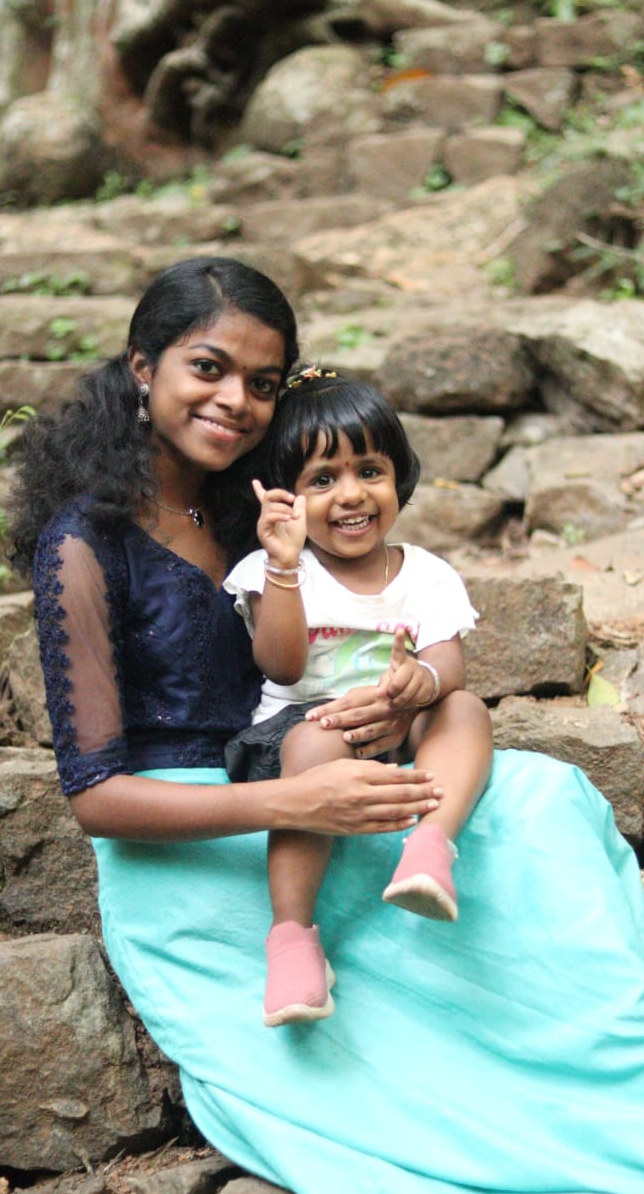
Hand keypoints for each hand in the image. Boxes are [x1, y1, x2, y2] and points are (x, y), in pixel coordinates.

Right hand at [252, 479, 305, 568]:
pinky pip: (269, 517)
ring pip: (270, 506)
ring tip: (294, 517)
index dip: (259, 489)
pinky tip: (288, 518)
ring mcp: (263, 523)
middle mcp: (266, 516)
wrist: (290, 556)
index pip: (264, 499)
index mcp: (274, 513)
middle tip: (292, 499)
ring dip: (285, 509)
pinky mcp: (263, 530)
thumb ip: (300, 508)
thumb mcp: (300, 520)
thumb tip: (300, 496)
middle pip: (268, 496)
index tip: (255, 482)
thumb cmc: (293, 541)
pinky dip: (280, 515)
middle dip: (281, 493)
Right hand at [283, 757, 441, 834]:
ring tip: (434, 806)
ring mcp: (359, 814)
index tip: (431, 776)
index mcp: (359, 775)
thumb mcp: (343, 765)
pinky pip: (383, 828)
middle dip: (424, 793)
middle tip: (441, 792)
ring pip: (396, 811)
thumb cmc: (318, 778)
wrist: (295, 804)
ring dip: (418, 808)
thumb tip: (395, 771)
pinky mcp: (355, 829)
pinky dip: (399, 825)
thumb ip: (370, 767)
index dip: (416, 776)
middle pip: (401, 794)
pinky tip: (412, 821)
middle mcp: (362, 795)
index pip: (396, 776)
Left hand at [305, 684, 415, 757]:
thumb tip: (316, 715)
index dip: (328, 709)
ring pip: (372, 730)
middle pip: (358, 714)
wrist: (411, 701)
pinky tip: (357, 754)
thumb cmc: (376, 699)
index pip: (346, 702)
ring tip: (346, 738)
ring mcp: (390, 723)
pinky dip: (370, 750)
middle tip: (324, 724)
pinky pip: (382, 745)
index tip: (311, 716)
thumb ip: (343, 704)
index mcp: (370, 695)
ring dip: (359, 734)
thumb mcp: (362, 694)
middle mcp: (381, 708)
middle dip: (341, 719)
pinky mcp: (396, 738)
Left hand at [377, 626, 434, 708]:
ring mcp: (421, 676)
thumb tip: (380, 693)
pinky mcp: (428, 687)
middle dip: (392, 693)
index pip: (398, 649)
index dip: (399, 640)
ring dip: (399, 702)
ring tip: (396, 702)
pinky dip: (408, 705)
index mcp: (399, 660)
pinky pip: (415, 700)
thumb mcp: (390, 678)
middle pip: (398, 683)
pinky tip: (406, 703)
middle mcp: (411, 666)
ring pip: (407, 694)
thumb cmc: (400, 679)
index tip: (400, 629)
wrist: (424, 682)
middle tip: (390, 696)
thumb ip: (383, 684)